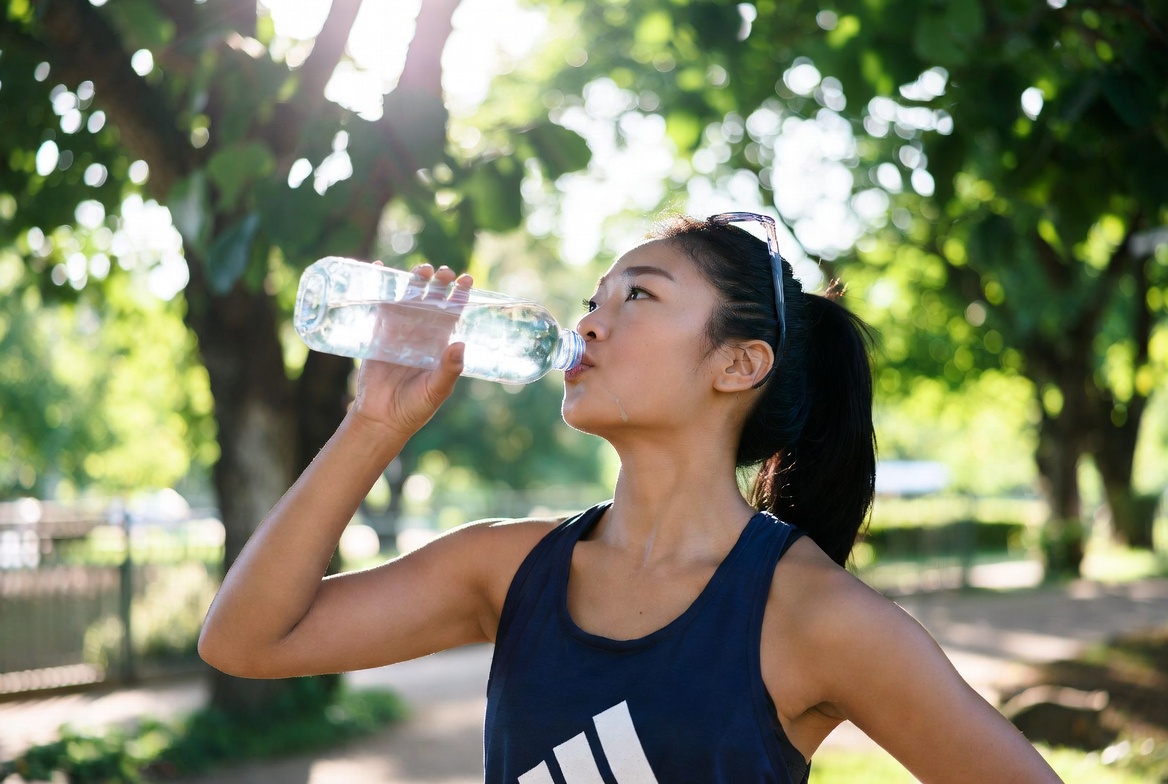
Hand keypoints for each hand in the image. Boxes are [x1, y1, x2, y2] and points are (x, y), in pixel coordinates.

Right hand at [350, 263, 471, 439]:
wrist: (382, 418)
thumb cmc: (415, 407)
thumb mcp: (437, 389)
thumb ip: (449, 370)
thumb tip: (460, 344)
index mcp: (441, 342)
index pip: (454, 312)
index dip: (461, 295)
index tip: (467, 279)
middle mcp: (422, 333)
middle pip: (432, 299)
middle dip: (438, 283)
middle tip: (443, 273)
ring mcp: (399, 331)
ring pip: (408, 298)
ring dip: (413, 280)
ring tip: (421, 269)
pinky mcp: (378, 333)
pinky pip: (379, 306)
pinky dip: (378, 286)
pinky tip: (377, 268)